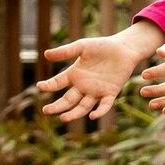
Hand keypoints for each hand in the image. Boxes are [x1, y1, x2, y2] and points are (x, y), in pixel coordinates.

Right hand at [38, 23, 162, 121]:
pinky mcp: (110, 93)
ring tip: (63, 118)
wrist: (124, 48)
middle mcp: (83, 86)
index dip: (49, 85)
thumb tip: (46, 54)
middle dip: (57, 106)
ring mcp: (96, 91)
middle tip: (46, 111)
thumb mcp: (82, 46)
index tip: (40, 86)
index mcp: (74, 75)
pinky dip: (99, 112)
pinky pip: (104, 105)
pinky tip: (93, 116)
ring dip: (74, 113)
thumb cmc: (102, 46)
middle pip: (68, 100)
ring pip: (83, 107)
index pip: (58, 83)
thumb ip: (65, 51)